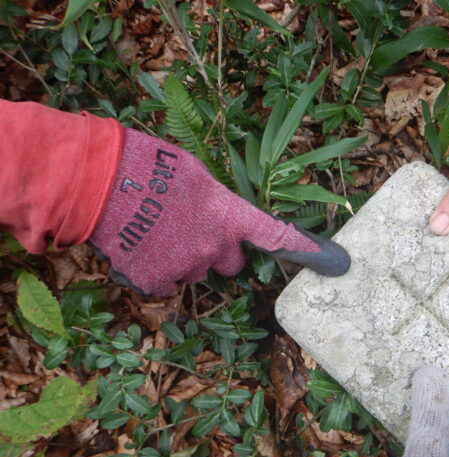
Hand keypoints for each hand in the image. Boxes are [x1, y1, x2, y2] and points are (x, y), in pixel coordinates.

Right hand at [89, 128, 349, 295]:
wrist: (98, 182)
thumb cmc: (147, 164)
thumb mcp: (194, 172)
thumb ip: (217, 200)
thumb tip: (221, 213)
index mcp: (228, 215)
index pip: (275, 236)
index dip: (304, 250)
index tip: (332, 263)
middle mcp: (215, 246)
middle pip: (232, 263)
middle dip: (218, 251)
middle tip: (190, 229)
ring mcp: (187, 266)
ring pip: (197, 271)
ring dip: (184, 259)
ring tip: (156, 231)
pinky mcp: (157, 280)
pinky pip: (167, 282)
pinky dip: (156, 270)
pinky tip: (141, 246)